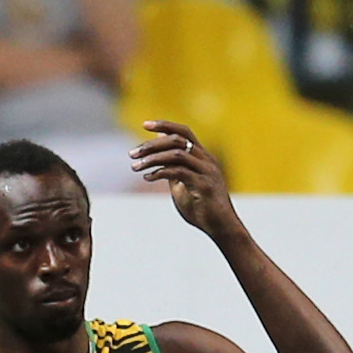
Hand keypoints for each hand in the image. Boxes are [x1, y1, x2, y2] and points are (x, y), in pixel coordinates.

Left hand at [131, 122, 239, 238]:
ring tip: (136, 167)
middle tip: (132, 154)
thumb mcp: (181, 184)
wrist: (220, 228)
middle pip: (177, 140)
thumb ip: (172, 166)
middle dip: (151, 145)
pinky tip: (148, 177)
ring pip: (176, 154)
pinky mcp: (204, 186)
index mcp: (202, 157)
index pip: (183, 132)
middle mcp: (206, 160)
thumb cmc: (200, 207)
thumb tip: (159, 151)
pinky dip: (161, 172)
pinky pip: (179, 172)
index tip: (144, 124)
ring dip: (152, 159)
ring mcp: (206, 172)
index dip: (165, 125)